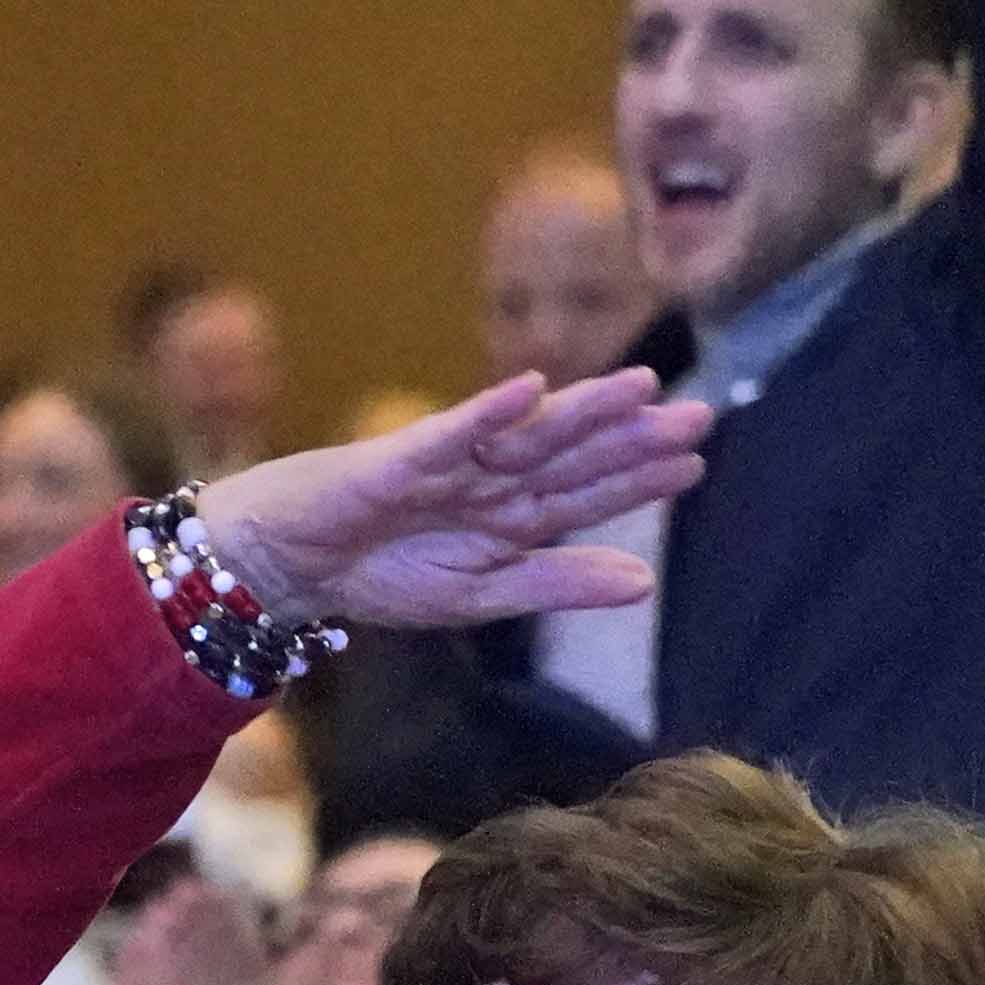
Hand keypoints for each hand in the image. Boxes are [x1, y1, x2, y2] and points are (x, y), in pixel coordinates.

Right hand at [193, 371, 710, 631]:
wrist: (284, 567)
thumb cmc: (373, 576)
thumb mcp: (478, 595)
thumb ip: (557, 584)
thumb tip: (646, 583)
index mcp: (508, 519)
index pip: (586, 494)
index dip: (640, 478)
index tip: (697, 462)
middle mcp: (488, 483)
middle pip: (571, 457)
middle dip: (632, 436)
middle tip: (701, 414)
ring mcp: (448, 465)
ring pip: (527, 437)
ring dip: (582, 412)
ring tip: (640, 389)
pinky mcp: (399, 459)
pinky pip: (451, 434)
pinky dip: (488, 414)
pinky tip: (531, 391)